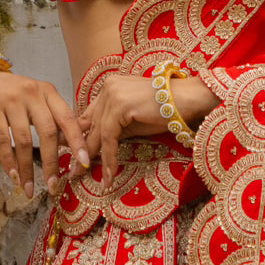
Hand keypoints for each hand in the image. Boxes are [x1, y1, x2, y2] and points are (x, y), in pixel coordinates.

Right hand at [0, 71, 88, 198]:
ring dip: (27, 168)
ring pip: (24, 140)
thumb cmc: (13, 93)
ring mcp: (11, 100)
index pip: (67, 117)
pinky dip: (8, 161)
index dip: (77, 141)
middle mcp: (32, 93)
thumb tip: (70, 146)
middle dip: (52, 162)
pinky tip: (13, 176)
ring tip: (28, 188)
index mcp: (48, 91)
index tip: (84, 162)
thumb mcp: (36, 99)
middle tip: (53, 185)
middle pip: (47, 131)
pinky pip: (3, 140)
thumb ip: (52, 118)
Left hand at [78, 74, 219, 187]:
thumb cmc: (167, 111)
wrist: (189, 100)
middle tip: (74, 172)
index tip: (76, 157)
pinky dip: (109, 158)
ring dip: (95, 158)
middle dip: (82, 150)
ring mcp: (113, 94)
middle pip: (91, 125)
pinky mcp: (120, 106)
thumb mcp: (134, 122)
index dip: (81, 138)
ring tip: (89, 177)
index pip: (89, 116)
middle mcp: (108, 87)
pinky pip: (109, 137)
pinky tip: (109, 174)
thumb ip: (115, 130)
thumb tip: (96, 148)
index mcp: (110, 87)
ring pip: (98, 133)